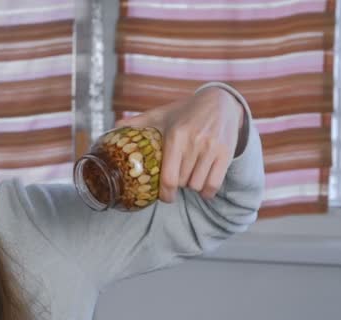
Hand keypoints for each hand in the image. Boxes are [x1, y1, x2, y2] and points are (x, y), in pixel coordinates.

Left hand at [115, 87, 244, 201]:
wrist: (220, 101)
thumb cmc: (185, 112)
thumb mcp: (161, 115)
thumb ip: (138, 122)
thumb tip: (113, 127)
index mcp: (176, 135)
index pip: (169, 177)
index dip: (165, 193)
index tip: (164, 197)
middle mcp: (195, 142)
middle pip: (183, 182)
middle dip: (178, 185)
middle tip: (176, 178)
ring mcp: (212, 148)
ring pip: (198, 185)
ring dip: (192, 186)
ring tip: (189, 177)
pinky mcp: (226, 153)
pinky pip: (214, 184)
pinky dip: (207, 191)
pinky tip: (203, 186)